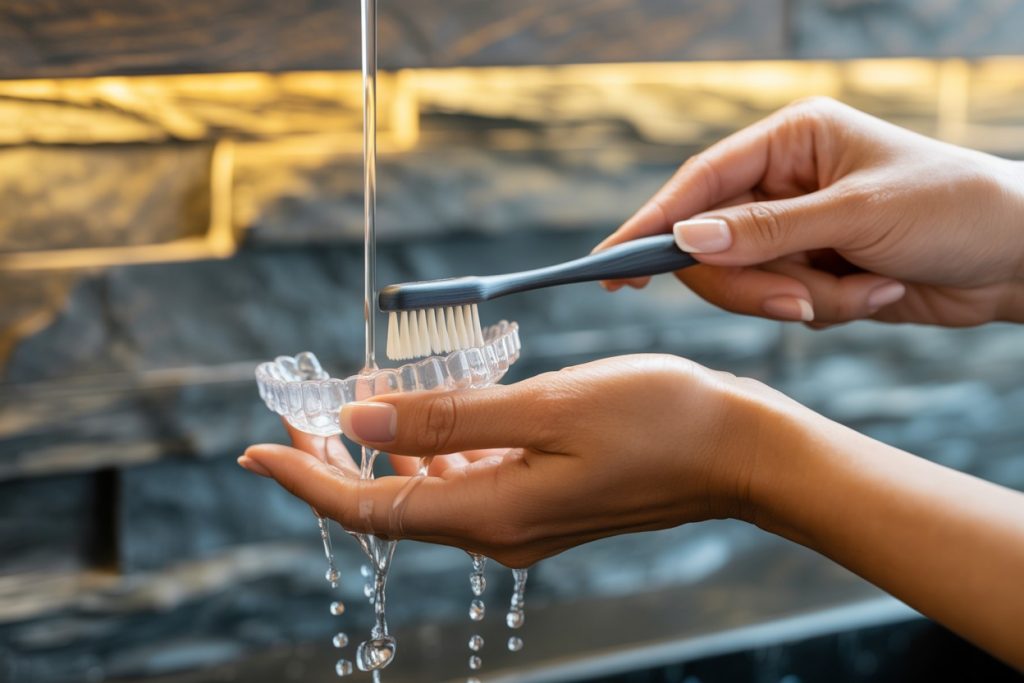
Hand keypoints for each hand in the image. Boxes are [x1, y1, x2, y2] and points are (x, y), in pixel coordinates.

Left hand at [240, 354, 804, 566]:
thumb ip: (452, 416)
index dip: (306, 478)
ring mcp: (521, 521)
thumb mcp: (548, 406)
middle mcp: (498, 531)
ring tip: (362, 392)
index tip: (255, 450)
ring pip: (427, 489)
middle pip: (389, 499)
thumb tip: (364, 417)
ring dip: (388, 445)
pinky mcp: (542, 503)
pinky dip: (437, 446)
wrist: (739, 452)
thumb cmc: (660, 419)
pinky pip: (467, 480)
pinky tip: (433, 409)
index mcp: (493, 513)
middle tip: (302, 405)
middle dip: (337, 454)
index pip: (369, 507)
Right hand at [597, 97, 1023, 327]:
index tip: (612, 264)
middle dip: (757, 282)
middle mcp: (783, 183)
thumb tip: (685, 243)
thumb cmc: (953, 208)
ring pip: (749, 283)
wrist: (1020, 257)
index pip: (700, 183)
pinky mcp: (813, 270)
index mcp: (790, 141)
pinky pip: (786, 304)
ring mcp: (796, 230)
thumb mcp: (856, 214)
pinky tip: (879, 289)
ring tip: (865, 287)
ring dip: (805, 298)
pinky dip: (832, 308)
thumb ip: (766, 232)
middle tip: (802, 300)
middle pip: (714, 246)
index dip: (652, 223)